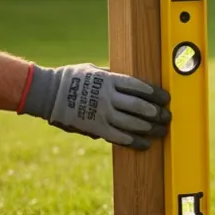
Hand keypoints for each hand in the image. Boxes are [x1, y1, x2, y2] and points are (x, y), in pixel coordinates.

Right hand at [18, 64, 170, 149]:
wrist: (47, 93)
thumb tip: (129, 83)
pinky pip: (120, 137)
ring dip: (151, 128)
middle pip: (140, 106)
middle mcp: (109, 97)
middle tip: (167, 116)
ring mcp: (103, 113)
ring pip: (133, 123)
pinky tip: (145, 144)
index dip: (155, 94)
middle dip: (157, 113)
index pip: (139, 87)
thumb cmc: (70, 78)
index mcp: (109, 80)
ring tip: (162, 131)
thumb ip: (111, 76)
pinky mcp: (96, 128)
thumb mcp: (92, 70)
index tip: (165, 98)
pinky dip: (135, 142)